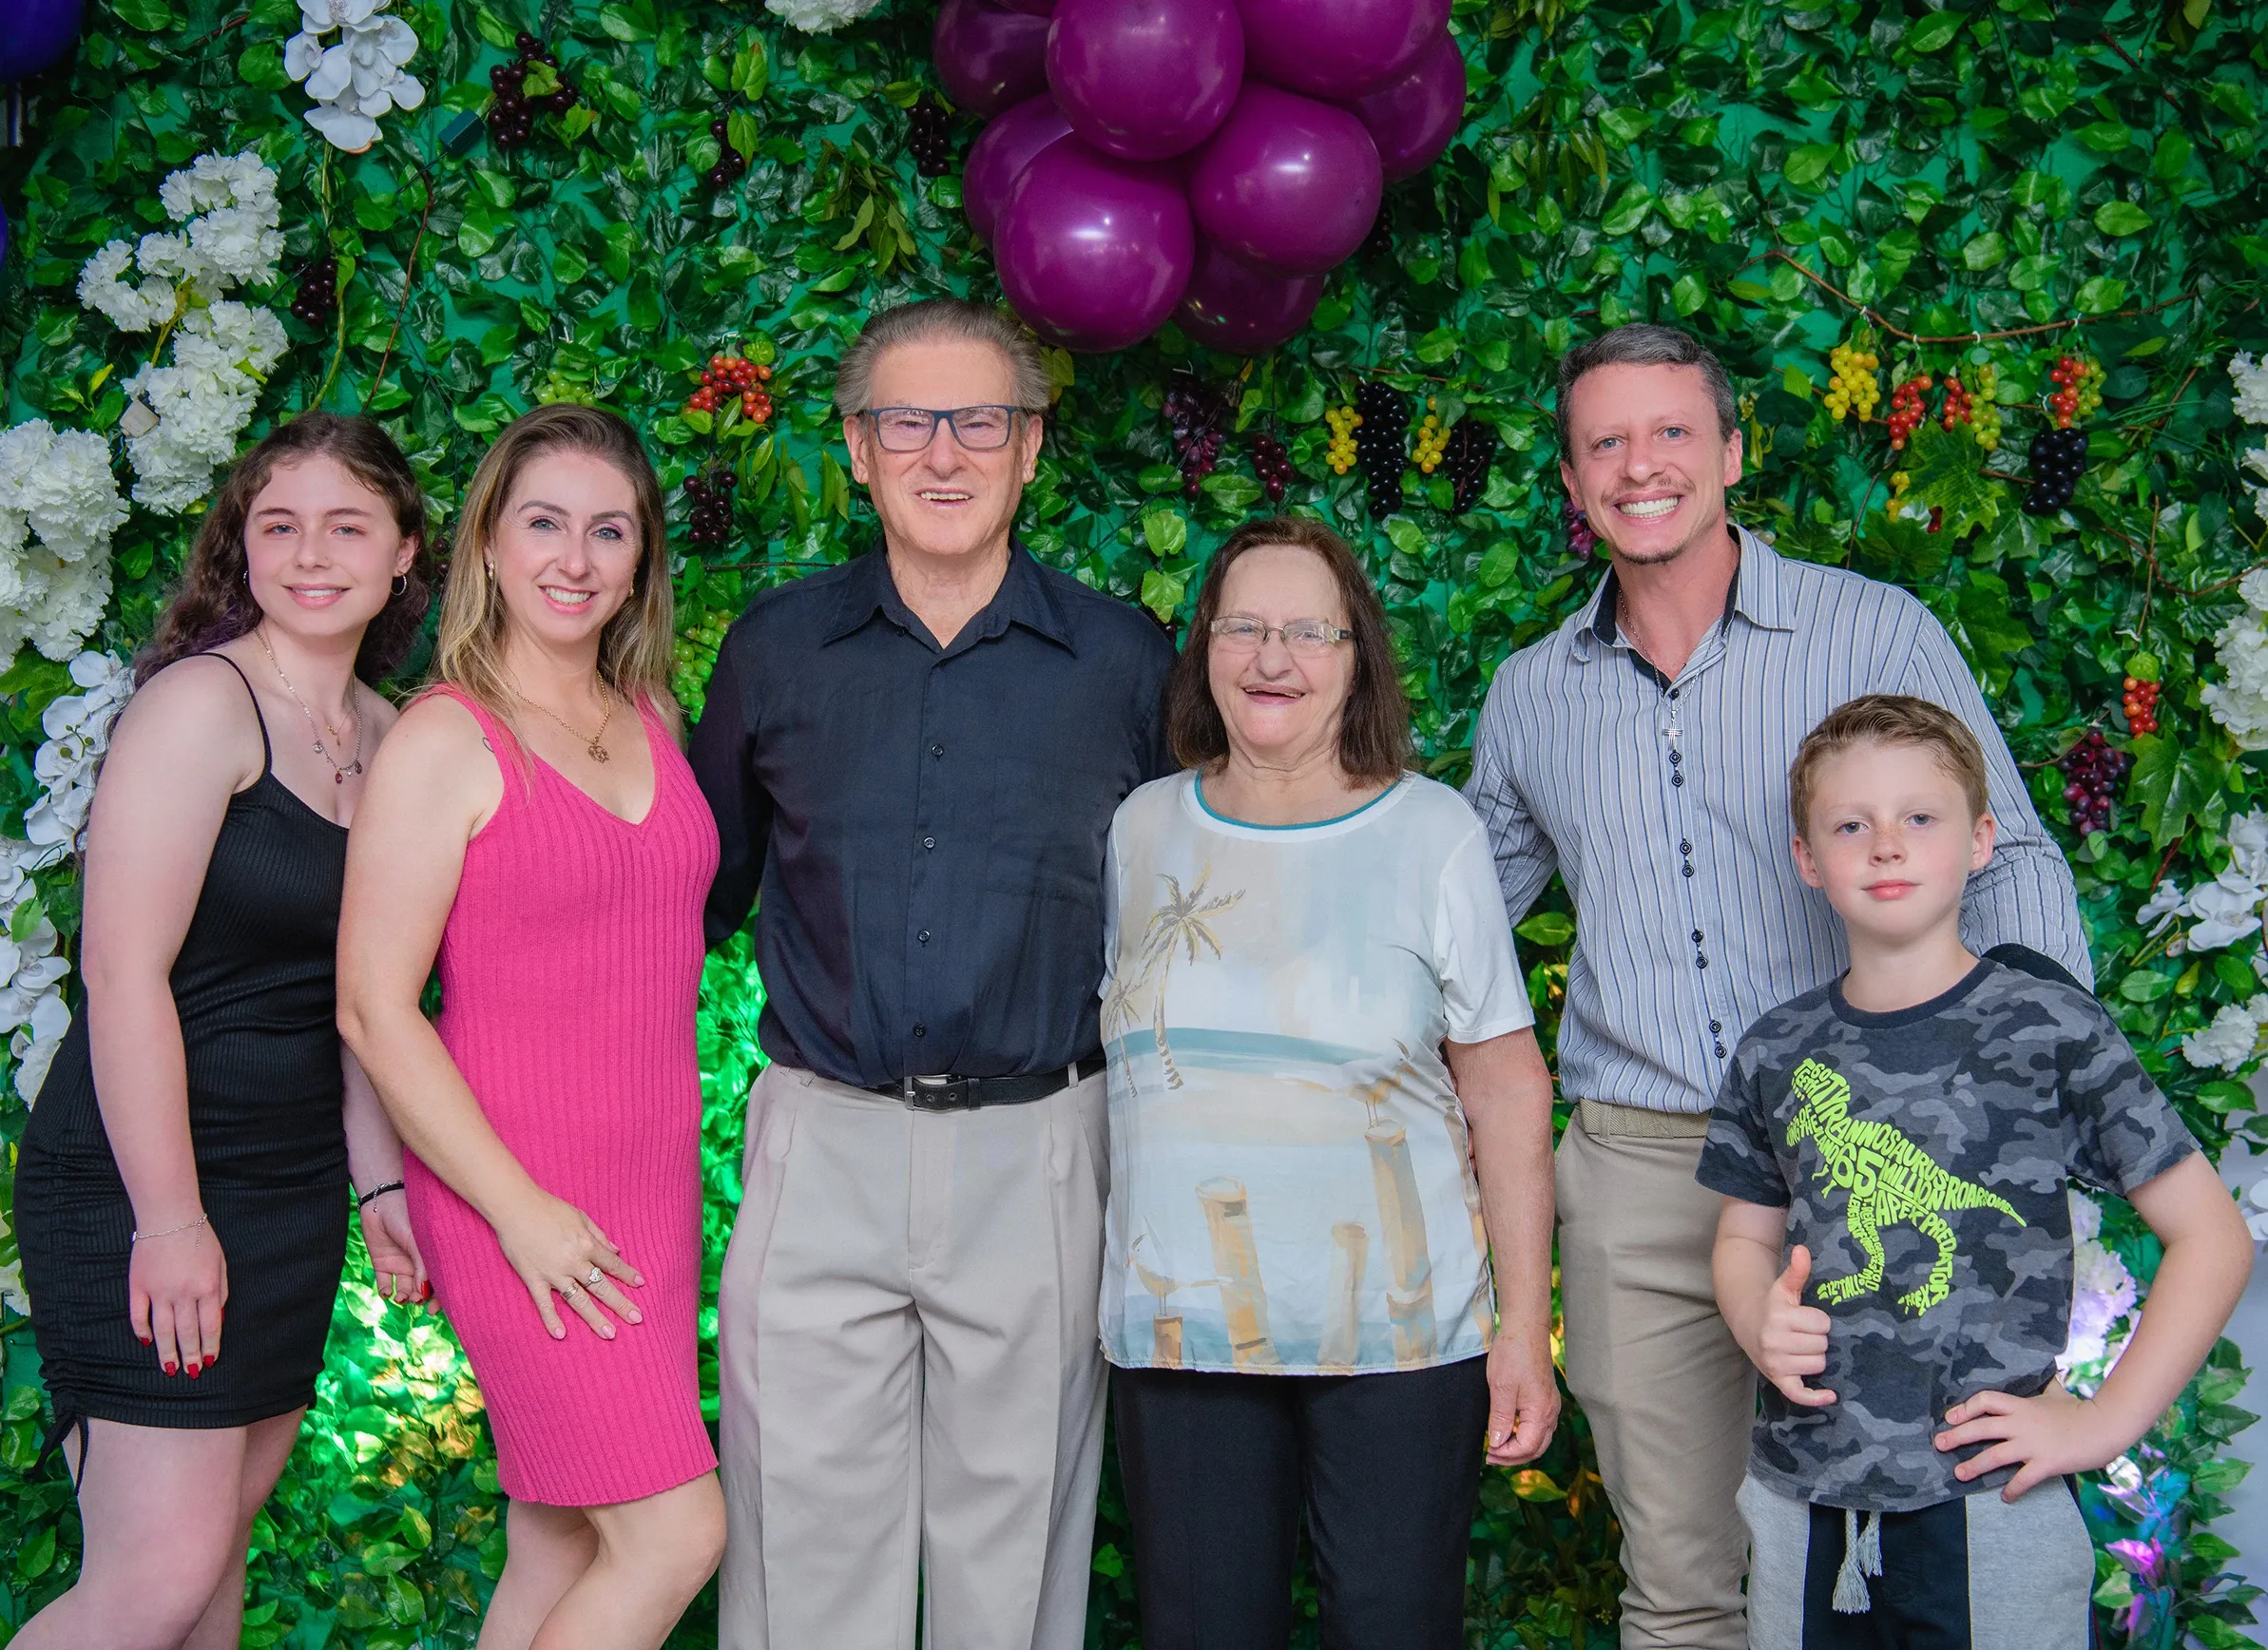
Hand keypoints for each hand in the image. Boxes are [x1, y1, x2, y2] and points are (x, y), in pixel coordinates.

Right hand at [128, 1217, 226, 1378]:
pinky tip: (148, 1343)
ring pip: (163, 1330)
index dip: (209, 1346)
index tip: (209, 1361)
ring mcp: (158, 1291)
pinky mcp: (138, 1286)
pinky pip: (138, 1316)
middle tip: (190, 1373)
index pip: (210, 1325)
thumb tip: (217, 1319)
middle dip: (190, 1356)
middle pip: (187, 1332)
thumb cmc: (200, 1238)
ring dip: (167, 1351)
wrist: (169, 1216)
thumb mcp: (220, 1263)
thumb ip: (220, 1291)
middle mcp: (183, 1293)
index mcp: (206, 1287)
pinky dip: (142, 1332)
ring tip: (170, 1368)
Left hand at [359, 1189, 429, 1306]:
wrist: (379, 1202)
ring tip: (402, 1296)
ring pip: (406, 1289)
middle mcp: (418, 1262)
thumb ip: (421, 1267)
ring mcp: (400, 1263)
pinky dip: (385, 1292)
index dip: (440, 1296)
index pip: (440, 1279)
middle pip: (423, 1288)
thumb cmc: (405, 1216)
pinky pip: (385, 1284)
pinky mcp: (382, 1263)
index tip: (434, 1309)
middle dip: (421, 1299)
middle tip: (416, 1303)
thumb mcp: (417, 1242)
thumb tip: (424, 1295)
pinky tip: (387, 1292)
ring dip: (404, 1297)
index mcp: (432, 1255)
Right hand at [492, 1188, 644, 1340]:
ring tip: (611, 1334)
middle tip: (637, 1318)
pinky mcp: (534, 1279)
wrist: (515, 1207)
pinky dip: (551, 1319)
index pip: (612, 1264)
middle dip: (620, 1303)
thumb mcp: (579, 1216)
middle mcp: (574, 1262)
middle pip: (601, 1286)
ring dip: (596, 1318)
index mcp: (586, 1244)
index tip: (640, 1285)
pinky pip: (544, 1304)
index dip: (627, 1274)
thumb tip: (616, 1250)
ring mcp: (554, 1273)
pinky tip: (561, 1335)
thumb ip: (598, 1235)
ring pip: (579, 1300)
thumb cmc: (548, 1208)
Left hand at [1484, 1331, 1560, 1465]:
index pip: (1526, 1447)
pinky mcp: (1546, 1399)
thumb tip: (1497, 1443)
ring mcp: (1550, 1405)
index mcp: (1541, 1413)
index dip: (1506, 1454)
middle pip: (1536, 1448)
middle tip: (1491, 1456)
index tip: (1488, 1452)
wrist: (1526, 1329)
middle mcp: (1551, 1412)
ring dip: (1520, 1448)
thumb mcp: (1500, 1389)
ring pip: (1539, 1439)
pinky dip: (1525, 1436)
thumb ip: (1500, 1419)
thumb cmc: (1513, 1355)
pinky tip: (1510, 1432)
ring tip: (1498, 1448)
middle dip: (1513, 1457)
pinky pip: (1539, 1427)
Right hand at [1750, 1246, 1835, 1407]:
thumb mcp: (1784, 1287)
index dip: (1818, 1320)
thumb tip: (1803, 1249)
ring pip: (1818, 1364)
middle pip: (1822, 1345)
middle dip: (1817, 1339)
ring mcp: (1775, 1362)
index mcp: (1779, 1317)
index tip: (1805, 1318)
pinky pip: (1800, 1394)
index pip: (1822, 1323)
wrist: (1747, 1323)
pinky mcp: (1777, 1379)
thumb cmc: (1773, 1306)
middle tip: (1803, 1334)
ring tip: (1801, 1348)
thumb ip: (1797, 1271)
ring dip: (1815, 1357)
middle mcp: (1775, 1341)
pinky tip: (1831, 1396)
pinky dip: (1816, 1397)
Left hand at [1934, 1381, 2125, 1500]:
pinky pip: (2023, 1479)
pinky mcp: (2046, 1463)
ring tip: (1958, 1474)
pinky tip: (2005, 1498)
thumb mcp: (2056, 1393)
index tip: (1950, 1417)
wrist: (2105, 1426)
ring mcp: (2032, 1444)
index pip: (1985, 1400)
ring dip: (1974, 1466)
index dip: (1965, 1408)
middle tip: (1940, 1444)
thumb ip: (2044, 1388)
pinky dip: (2012, 1489)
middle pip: (1981, 1427)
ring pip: (1995, 1455)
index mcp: (2021, 1405)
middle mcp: (2021, 1423)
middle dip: (1957, 1436)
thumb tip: (2047, 1376)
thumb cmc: (2080, 1410)